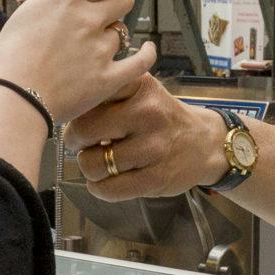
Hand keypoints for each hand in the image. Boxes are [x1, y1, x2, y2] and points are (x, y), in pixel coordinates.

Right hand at [0, 0, 153, 124]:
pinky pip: (140, 62)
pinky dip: (147, 55)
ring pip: (122, 33)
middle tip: (104, 14)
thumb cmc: (6, 59)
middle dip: (116, 3)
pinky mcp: (107, 79)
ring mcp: (99, 49)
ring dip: (111, 37)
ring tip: (92, 49)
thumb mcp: (26, 13)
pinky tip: (147, 50)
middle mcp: (88, 19)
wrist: (8, 99)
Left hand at [67, 75, 228, 199]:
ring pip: (93, 163)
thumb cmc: (163, 118)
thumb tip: (69, 108)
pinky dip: (99, 188)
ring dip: (88, 167)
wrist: (205, 143)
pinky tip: (104, 181)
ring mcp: (153, 147)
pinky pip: (110, 189)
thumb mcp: (142, 91)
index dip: (77, 108)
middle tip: (81, 143)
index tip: (80, 114)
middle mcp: (148, 113)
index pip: (91, 93)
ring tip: (97, 162)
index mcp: (140, 85)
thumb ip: (110, 93)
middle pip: (83, 130)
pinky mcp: (156, 177)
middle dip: (74, 141)